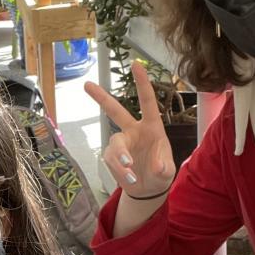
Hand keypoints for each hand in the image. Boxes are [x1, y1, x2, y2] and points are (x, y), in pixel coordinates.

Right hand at [84, 60, 175, 198]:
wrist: (147, 190)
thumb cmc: (160, 173)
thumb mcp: (167, 171)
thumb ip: (163, 167)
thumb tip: (156, 166)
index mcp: (152, 127)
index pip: (147, 101)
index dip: (142, 83)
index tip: (136, 64)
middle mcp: (134, 131)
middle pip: (115, 111)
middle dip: (101, 98)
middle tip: (87, 85)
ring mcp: (122, 143)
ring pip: (115, 144)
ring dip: (121, 158)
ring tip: (130, 172)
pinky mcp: (112, 156)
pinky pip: (111, 160)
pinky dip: (120, 170)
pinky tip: (129, 179)